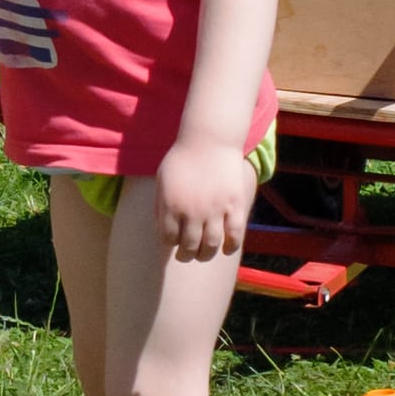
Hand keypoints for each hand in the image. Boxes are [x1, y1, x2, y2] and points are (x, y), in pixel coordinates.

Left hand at [153, 137, 257, 260]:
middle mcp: (192, 210)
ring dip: (206, 255)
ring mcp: (215, 209)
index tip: (174, 243)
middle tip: (187, 256)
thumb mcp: (162, 180)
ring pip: (211, 245)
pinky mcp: (234, 205)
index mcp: (171, 205)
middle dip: (186, 256)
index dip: (170, 244)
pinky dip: (230, 247)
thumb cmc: (183, 159)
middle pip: (189, 246)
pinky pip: (235, 235)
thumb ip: (160, 207)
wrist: (210, 139)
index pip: (168, 239)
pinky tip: (226, 248)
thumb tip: (162, 233)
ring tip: (203, 254)